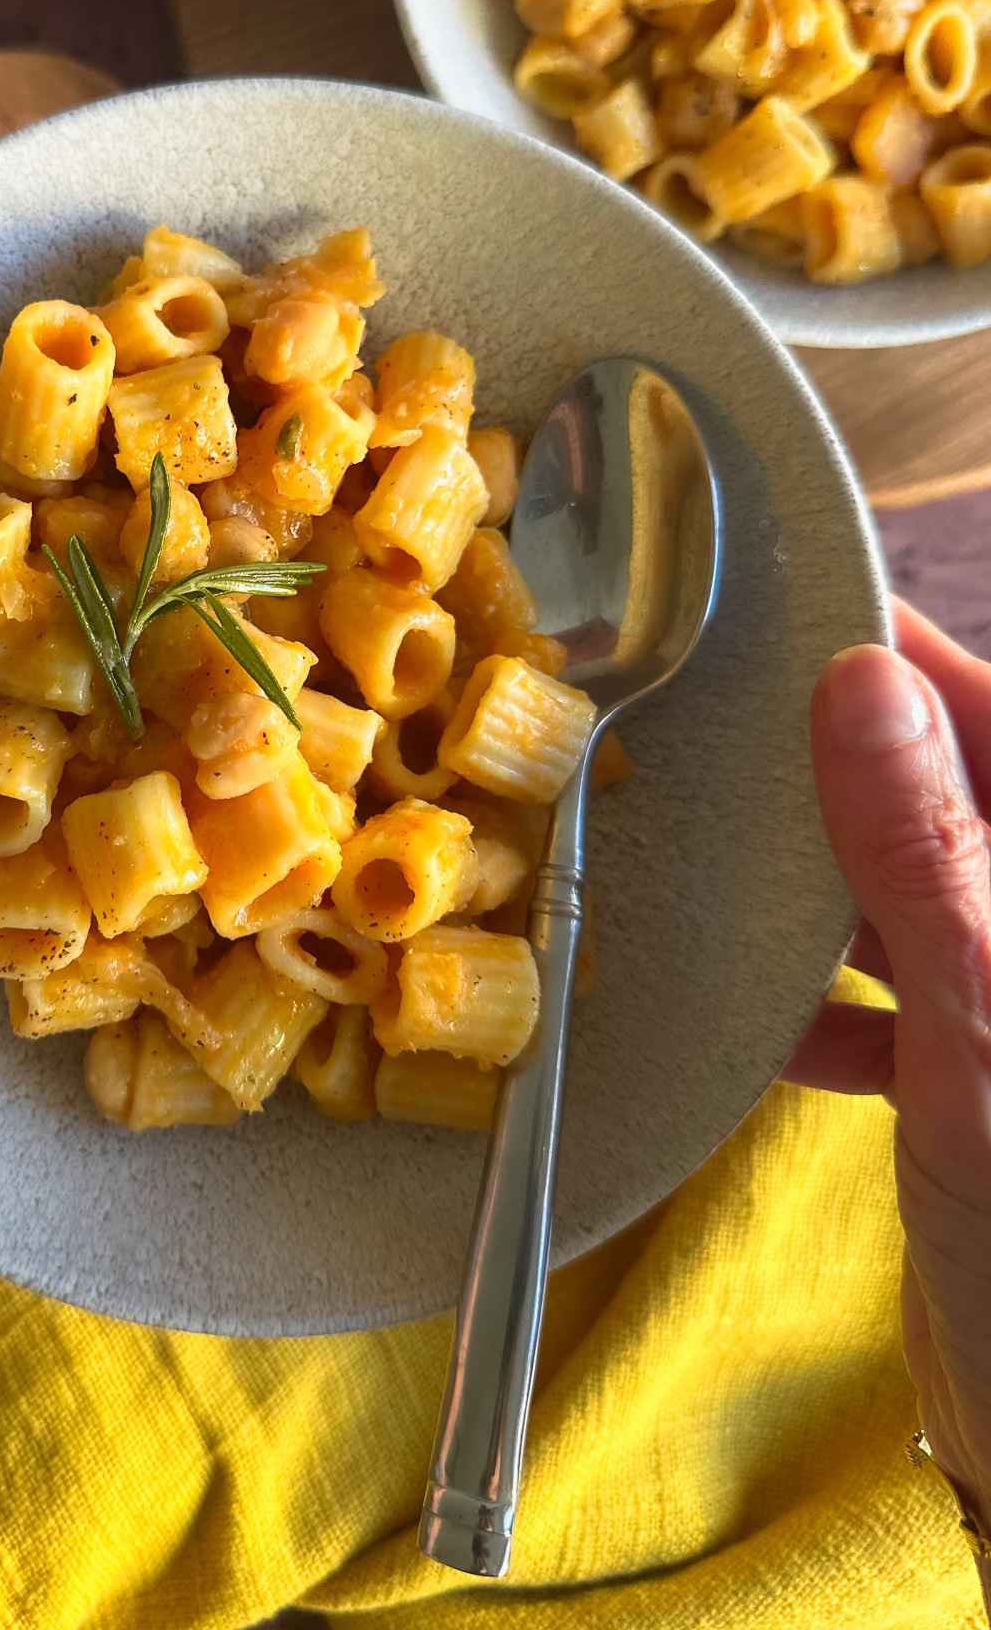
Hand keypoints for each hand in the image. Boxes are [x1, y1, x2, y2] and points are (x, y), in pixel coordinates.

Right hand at [786, 601, 990, 1588]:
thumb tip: (863, 682)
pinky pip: (907, 995)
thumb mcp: (983, 1034)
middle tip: (724, 727)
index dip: (901, 658)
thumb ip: (928, 856)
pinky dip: (840, 999)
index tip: (793, 606)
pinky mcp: (989, 1083)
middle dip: (845, 766)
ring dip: (830, 882)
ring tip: (729, 864)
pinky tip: (778, 1026)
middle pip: (950, 797)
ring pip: (918, 891)